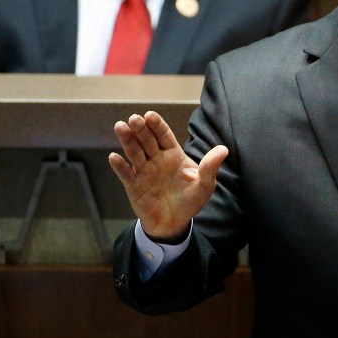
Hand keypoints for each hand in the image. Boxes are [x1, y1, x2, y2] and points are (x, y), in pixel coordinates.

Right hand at [108, 110, 227, 240]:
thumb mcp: (204, 184)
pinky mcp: (134, 186)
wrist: (175, 223)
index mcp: (173, 154)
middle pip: (147, 140)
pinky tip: (114, 157)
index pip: (164, 135)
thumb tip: (224, 149)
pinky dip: (120, 166)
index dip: (157, 125)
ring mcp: (143, 172)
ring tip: (120, 127)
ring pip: (134, 153)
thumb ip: (210, 167)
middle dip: (141, 129)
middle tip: (134, 119)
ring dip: (127, 140)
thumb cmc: (190, 200)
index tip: (150, 115)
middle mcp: (156, 159)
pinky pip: (125, 174)